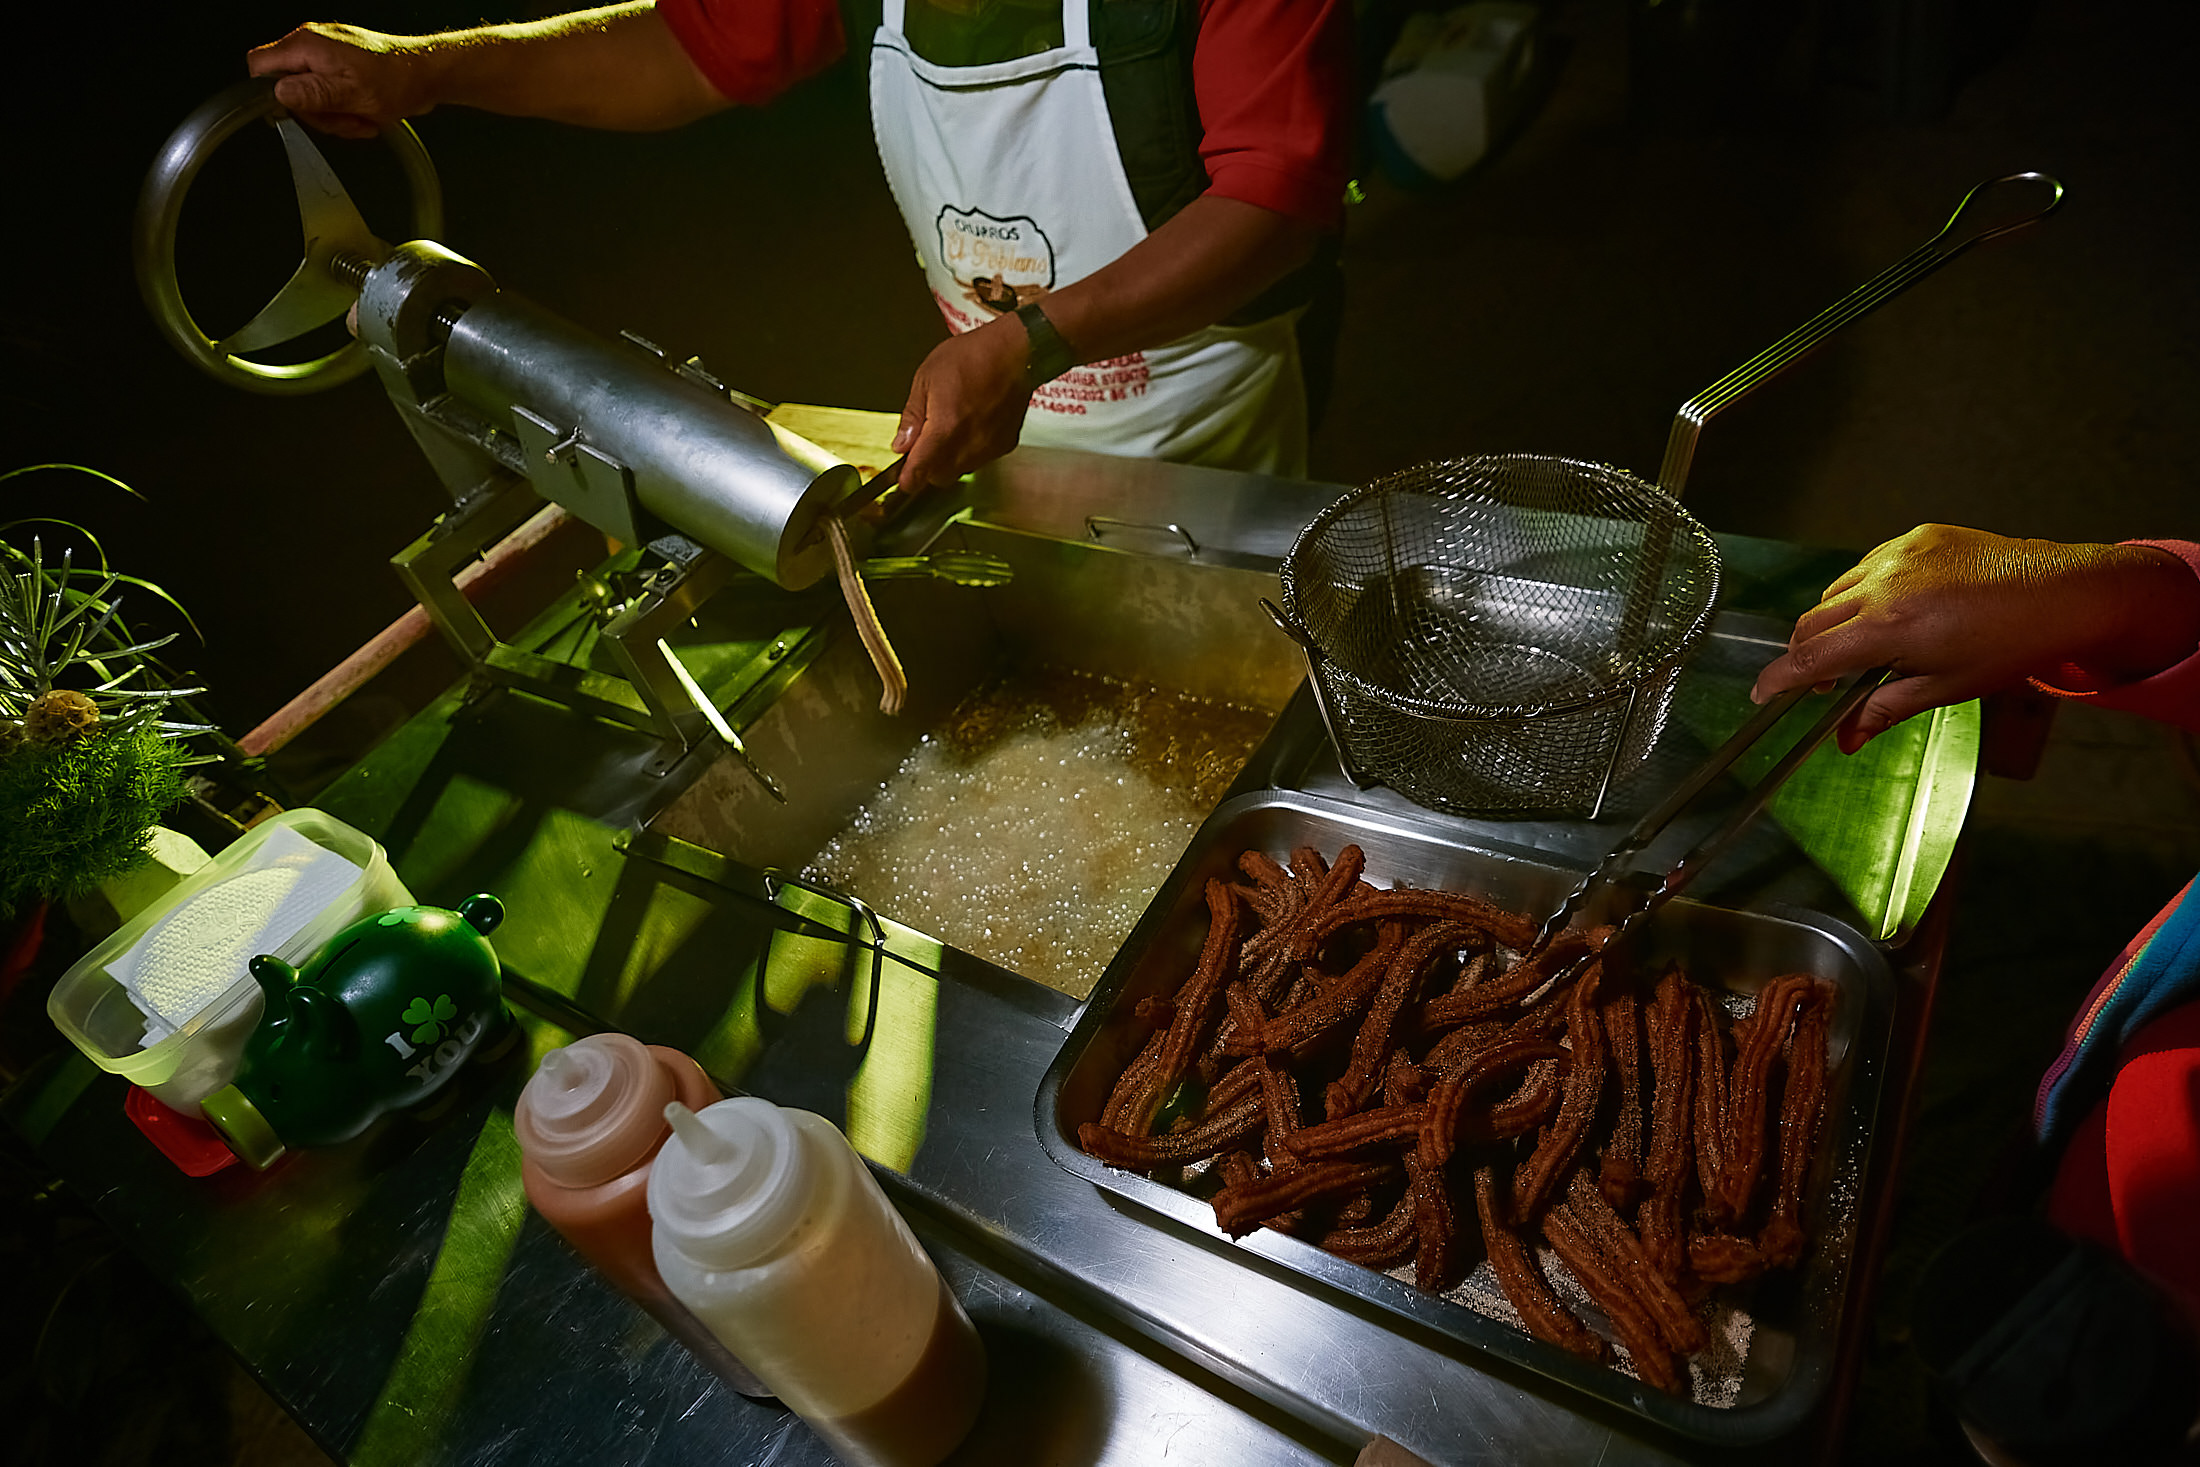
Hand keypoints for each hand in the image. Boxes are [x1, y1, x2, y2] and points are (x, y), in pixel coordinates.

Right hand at [247, 24, 436, 138]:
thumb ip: (313, 95)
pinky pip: (329, 96)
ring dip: (336, 117)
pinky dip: (346, 111)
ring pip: (310, 98)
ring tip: (362, 116)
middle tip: (345, 118)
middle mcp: (312, 46)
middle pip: (287, 89)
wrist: (428, 74)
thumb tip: (279, 95)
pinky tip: (366, 113)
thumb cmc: (399, 79)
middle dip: (316, 113)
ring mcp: (326, 57)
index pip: (259, 65)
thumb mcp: (353, 94)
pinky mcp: (340, 68)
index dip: (268, 92)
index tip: (292, 111)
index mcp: (307, 46)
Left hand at [891, 317, 1032, 493]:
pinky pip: (981, 459)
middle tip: (923, 445)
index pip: (920, 471)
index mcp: (944, 428)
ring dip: (950, 460)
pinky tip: (970, 427)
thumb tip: (902, 443)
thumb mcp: (926, 378)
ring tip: (950, 428)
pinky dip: (971, 452)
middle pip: (939, 477)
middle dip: (928, 467)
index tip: (902, 477)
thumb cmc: (973, 357)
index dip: (908, 478)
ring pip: (961, 470)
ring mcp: (989, 447)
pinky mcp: (1005, 444)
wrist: (1015, 352)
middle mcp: (968, 444)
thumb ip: (913, 417)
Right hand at [1750, 524, 2199, 751]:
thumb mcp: (1946, 688)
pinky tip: (1892, 610)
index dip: (1779, 679)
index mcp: (1888, 628)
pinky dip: (1863, 592)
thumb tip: (1845, 741)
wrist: (2065, 592)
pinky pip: (1867, 567)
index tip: (1762, 695)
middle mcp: (1883, 585)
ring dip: (1834, 622)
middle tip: (1820, 683)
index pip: (1811, 657)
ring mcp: (1897, 554)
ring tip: (1862, 646)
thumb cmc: (2009, 647)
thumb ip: (1885, 709)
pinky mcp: (1915, 536)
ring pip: (1836, 591)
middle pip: (1812, 622)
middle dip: (1804, 655)